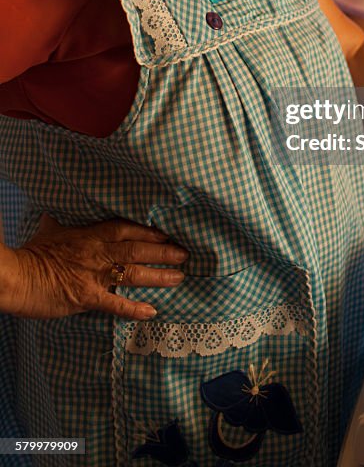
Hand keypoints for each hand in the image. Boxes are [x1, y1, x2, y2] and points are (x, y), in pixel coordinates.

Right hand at [2, 216, 187, 320]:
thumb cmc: (32, 252)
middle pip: (138, 248)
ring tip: (179, 277)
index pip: (128, 227)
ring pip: (134, 272)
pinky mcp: (86, 297)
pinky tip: (152, 311)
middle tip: (186, 254)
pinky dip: (134, 308)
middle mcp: (98, 251)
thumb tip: (57, 211)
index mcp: (92, 233)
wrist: (15, 275)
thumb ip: (62, 220)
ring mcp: (94, 274)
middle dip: (164, 251)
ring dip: (159, 275)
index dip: (151, 231)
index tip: (169, 233)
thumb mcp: (51, 228)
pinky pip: (115, 303)